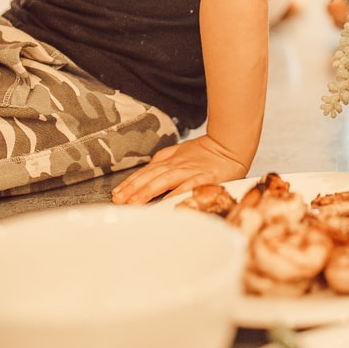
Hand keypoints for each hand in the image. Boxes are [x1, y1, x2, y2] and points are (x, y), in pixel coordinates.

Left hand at [110, 134, 248, 204]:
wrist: (231, 144)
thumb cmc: (208, 150)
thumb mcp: (182, 150)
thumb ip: (165, 158)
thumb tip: (149, 167)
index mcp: (171, 159)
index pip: (146, 171)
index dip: (131, 182)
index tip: (117, 194)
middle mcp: (177, 165)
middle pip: (151, 176)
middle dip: (133, 189)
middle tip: (119, 201)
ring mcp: (190, 171)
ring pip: (164, 181)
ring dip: (147, 191)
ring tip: (133, 202)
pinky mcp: (203, 178)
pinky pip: (187, 187)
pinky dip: (175, 195)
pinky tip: (165, 203)